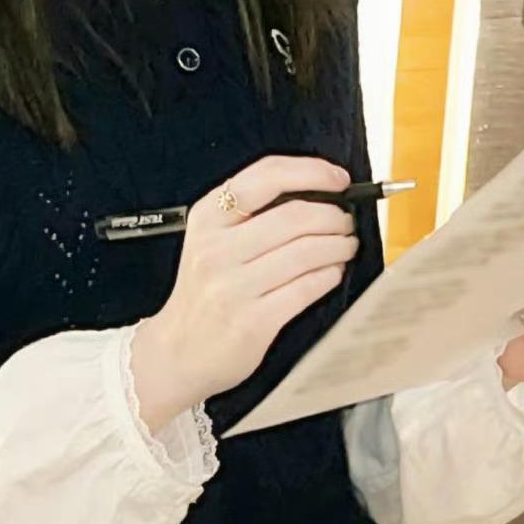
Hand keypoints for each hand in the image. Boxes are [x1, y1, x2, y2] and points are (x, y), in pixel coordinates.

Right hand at [131, 156, 356, 426]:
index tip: (338, 179)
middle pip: (295, 216)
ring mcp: (233, 286)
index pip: (266, 175)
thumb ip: (251, 215)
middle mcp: (217, 249)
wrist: (177, 352)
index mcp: (208, 218)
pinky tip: (332, 272)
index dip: (312, 171)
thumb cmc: (204, 293)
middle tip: (345, 221)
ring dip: (338, 245)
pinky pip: (307, 288)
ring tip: (345, 245)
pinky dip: (329, 275)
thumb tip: (316, 192)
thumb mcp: (210, 241)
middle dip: (334, 216)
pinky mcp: (253, 321)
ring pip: (306, 251)